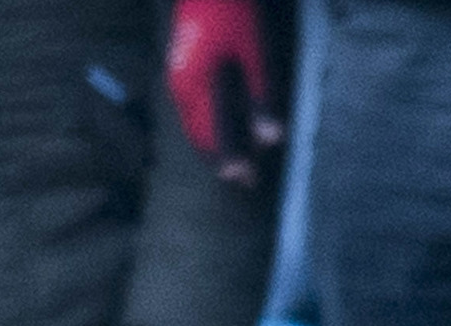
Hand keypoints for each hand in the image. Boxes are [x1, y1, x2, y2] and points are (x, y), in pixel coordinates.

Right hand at [166, 0, 286, 182]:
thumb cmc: (236, 13)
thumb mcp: (256, 52)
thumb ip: (261, 96)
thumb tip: (271, 140)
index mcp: (198, 89)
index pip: (214, 138)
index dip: (233, 161)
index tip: (248, 183)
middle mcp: (182, 91)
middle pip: (200, 136)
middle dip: (222, 159)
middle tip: (244, 179)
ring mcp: (178, 80)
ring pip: (194, 124)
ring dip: (212, 144)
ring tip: (231, 160)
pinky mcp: (181, 71)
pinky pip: (192, 109)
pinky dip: (207, 125)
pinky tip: (218, 126)